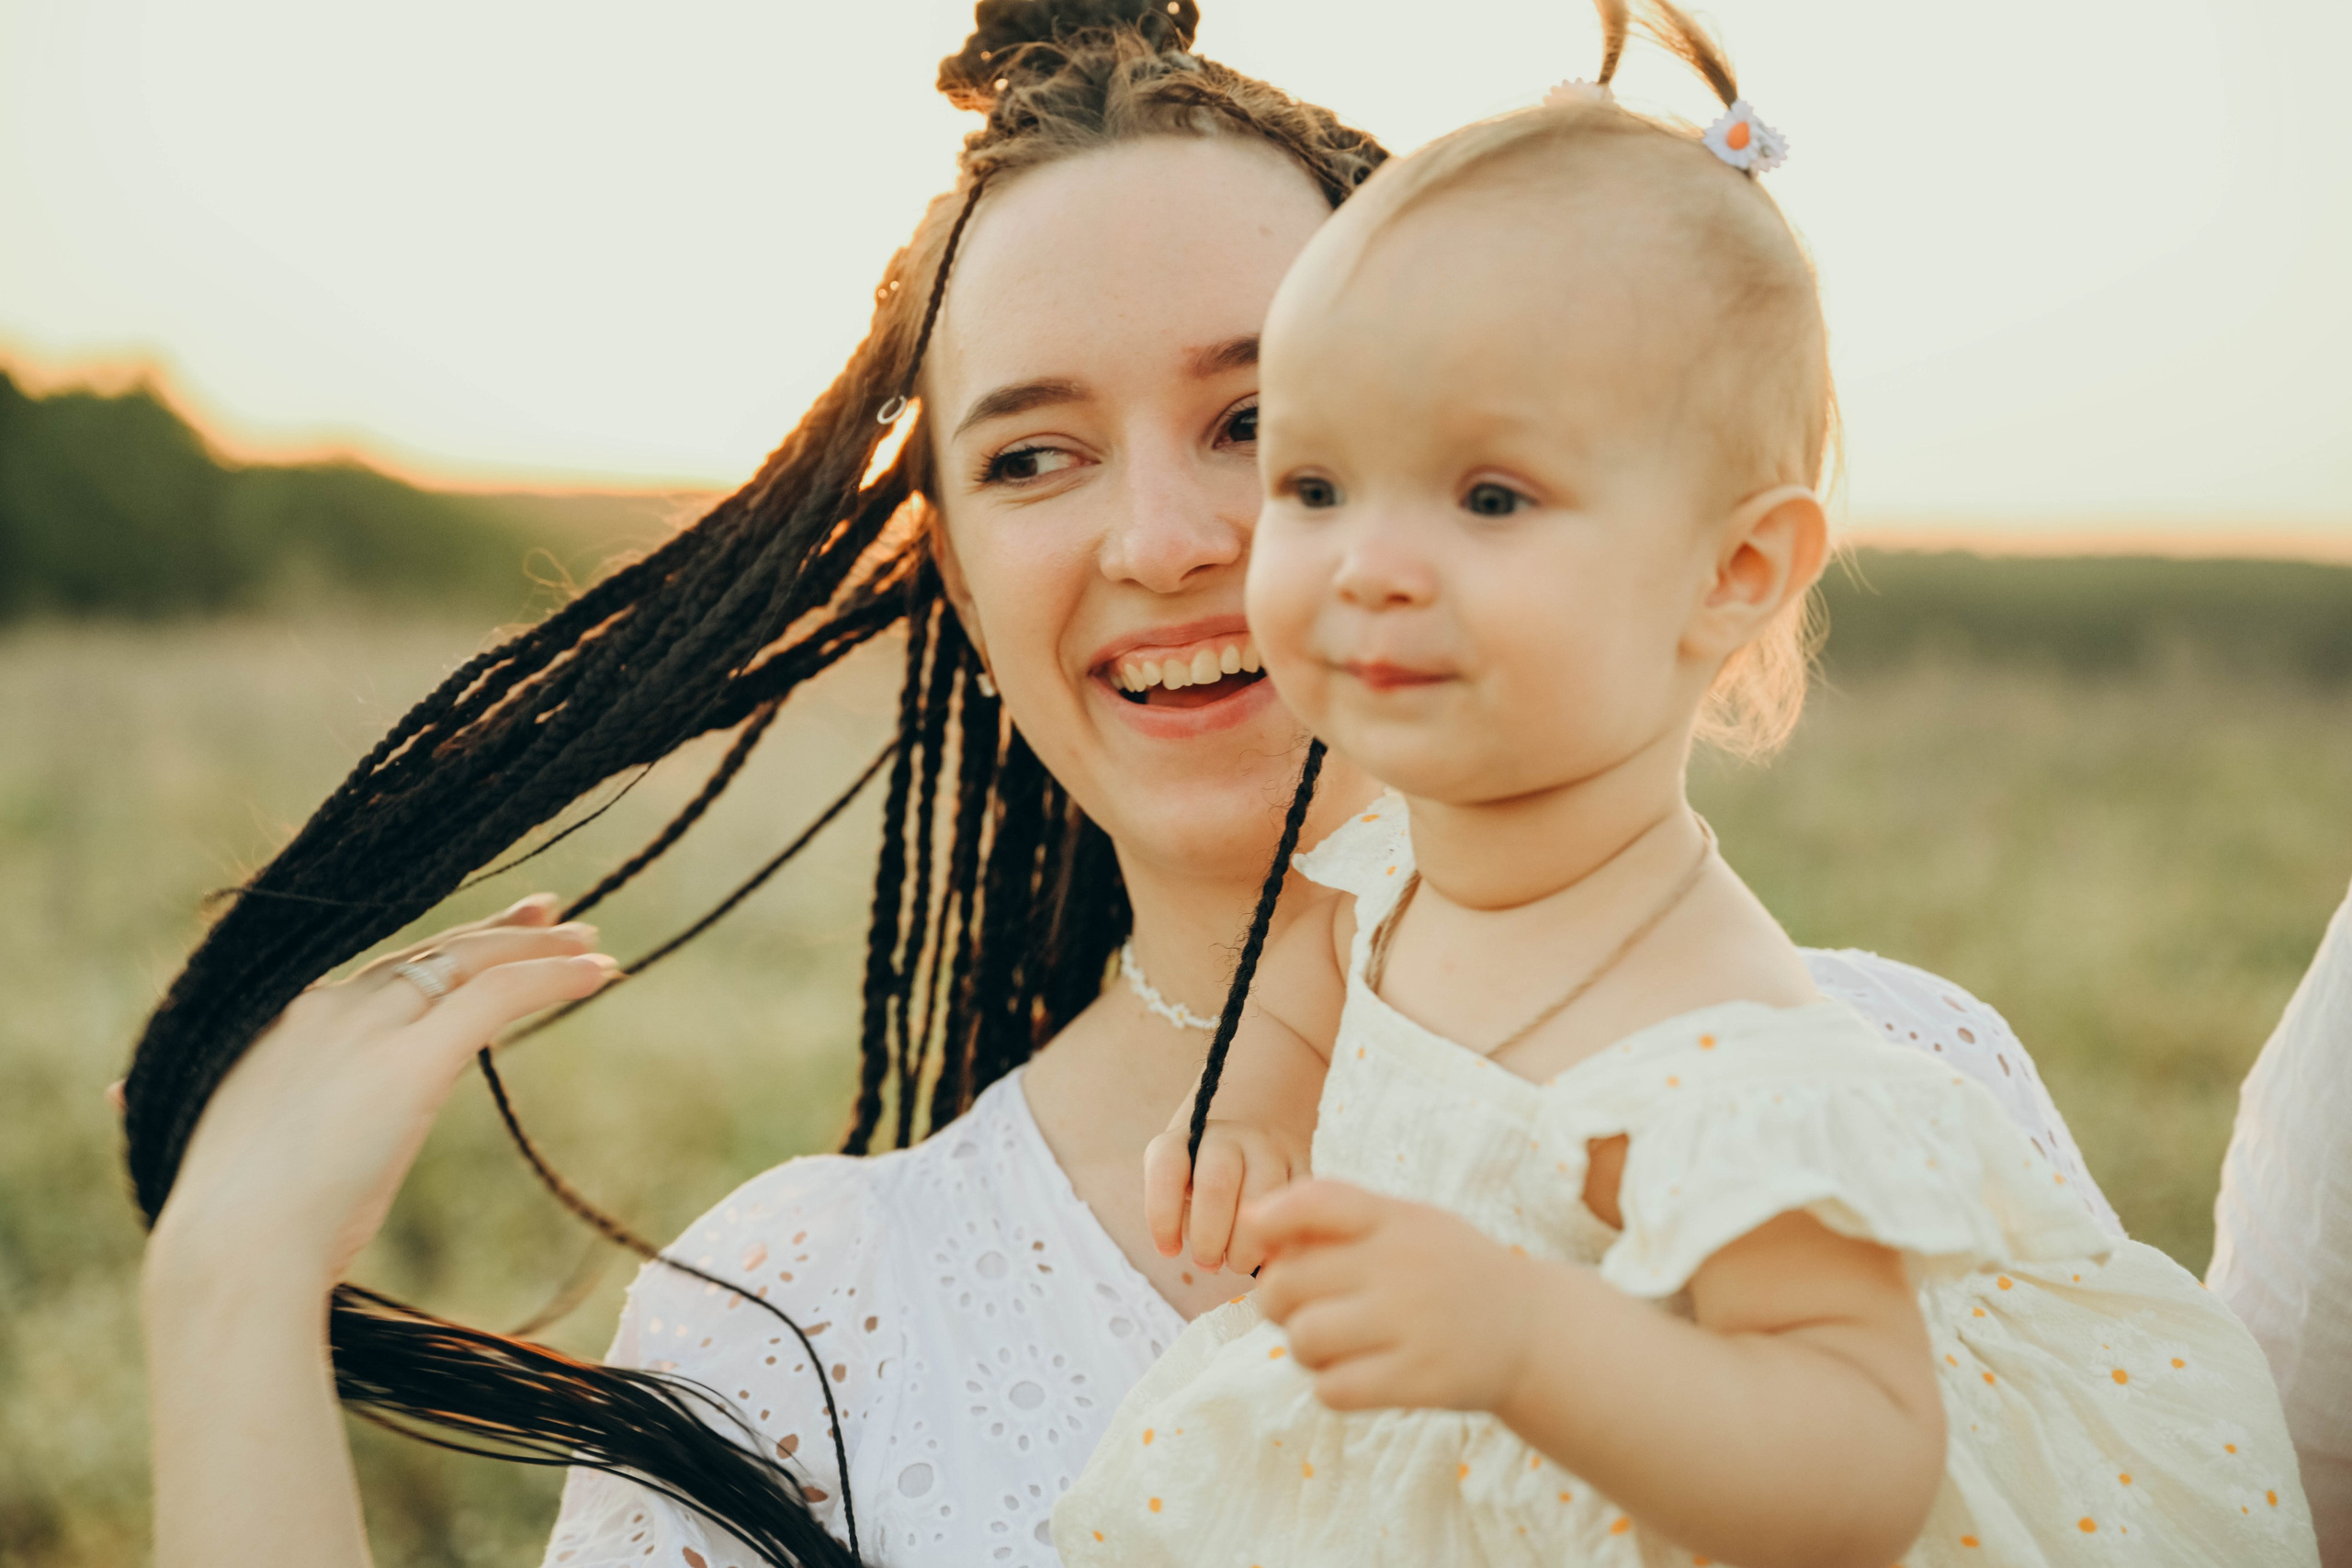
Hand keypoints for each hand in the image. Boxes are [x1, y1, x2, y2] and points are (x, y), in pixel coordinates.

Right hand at [145, 895, 615, 1298]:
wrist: (231, 1255)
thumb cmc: (232, 1232)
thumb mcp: (245, 1154)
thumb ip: (274, 1126)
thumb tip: (260, 1136)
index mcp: (278, 1025)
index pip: (377, 971)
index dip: (437, 950)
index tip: (481, 935)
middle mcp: (322, 1008)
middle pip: (428, 954)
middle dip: (495, 931)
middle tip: (550, 914)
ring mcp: (366, 1028)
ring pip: (469, 961)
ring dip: (537, 951)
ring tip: (591, 945)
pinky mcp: (410, 1060)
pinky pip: (497, 996)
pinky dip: (552, 979)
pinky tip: (598, 974)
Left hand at [1143, 1093, 1309, 1275]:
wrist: (1246, 1151)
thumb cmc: (1201, 1188)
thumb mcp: (1179, 1194)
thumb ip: (1184, 1221)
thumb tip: (1211, 1262)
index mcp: (1183, 1141)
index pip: (1167, 1169)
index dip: (1163, 1217)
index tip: (1170, 1251)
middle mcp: (1226, 1135)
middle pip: (1217, 1183)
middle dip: (1209, 1236)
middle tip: (1209, 1264)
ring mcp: (1268, 1146)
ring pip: (1262, 1195)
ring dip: (1248, 1243)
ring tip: (1240, 1263)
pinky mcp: (1301, 1161)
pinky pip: (1297, 1203)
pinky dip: (1282, 1238)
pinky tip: (1269, 1256)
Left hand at [1244, 1179, 1543, 1413]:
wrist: (1534, 1331)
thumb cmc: (1450, 1271)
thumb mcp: (1408, 1222)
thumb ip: (1337, 1214)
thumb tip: (1252, 1219)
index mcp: (1397, 1219)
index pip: (1316, 1201)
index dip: (1270, 1219)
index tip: (1259, 1237)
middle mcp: (1403, 1266)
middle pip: (1287, 1283)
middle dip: (1277, 1301)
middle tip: (1302, 1309)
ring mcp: (1413, 1325)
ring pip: (1304, 1339)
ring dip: (1303, 1348)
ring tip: (1330, 1345)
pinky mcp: (1421, 1380)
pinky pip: (1334, 1389)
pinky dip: (1331, 1386)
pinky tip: (1356, 1374)